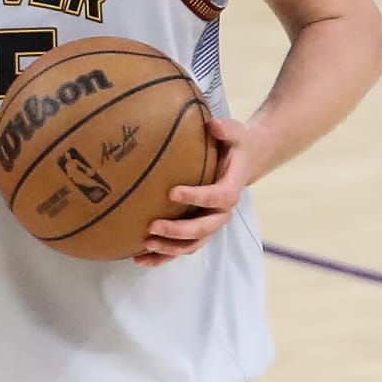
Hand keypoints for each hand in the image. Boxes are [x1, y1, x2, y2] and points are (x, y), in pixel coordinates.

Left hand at [137, 112, 262, 263]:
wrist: (243, 163)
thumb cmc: (235, 146)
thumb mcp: (235, 133)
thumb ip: (225, 129)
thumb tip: (212, 123)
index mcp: (230, 190)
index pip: (216, 197)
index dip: (196, 197)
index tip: (171, 192)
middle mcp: (222, 213)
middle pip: (203, 229)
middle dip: (178, 231)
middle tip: (152, 227)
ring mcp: (209, 225)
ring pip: (191, 245)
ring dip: (168, 249)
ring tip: (145, 245)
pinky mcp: (197, 232)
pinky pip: (181, 249)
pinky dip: (162, 257)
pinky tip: (139, 258)